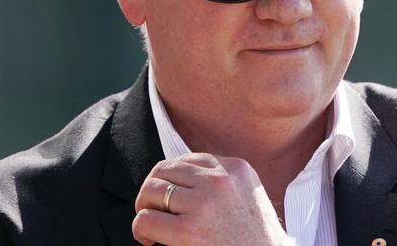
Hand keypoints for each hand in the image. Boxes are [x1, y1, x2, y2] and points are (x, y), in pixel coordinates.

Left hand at [132, 152, 292, 245]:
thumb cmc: (255, 240)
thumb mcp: (247, 196)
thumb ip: (222, 181)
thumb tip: (179, 176)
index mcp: (236, 168)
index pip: (189, 159)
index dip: (173, 178)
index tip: (173, 197)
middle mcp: (220, 180)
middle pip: (165, 169)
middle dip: (154, 190)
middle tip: (154, 210)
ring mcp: (204, 203)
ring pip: (152, 189)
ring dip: (145, 207)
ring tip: (151, 224)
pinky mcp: (188, 231)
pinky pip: (146, 218)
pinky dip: (140, 229)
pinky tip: (150, 240)